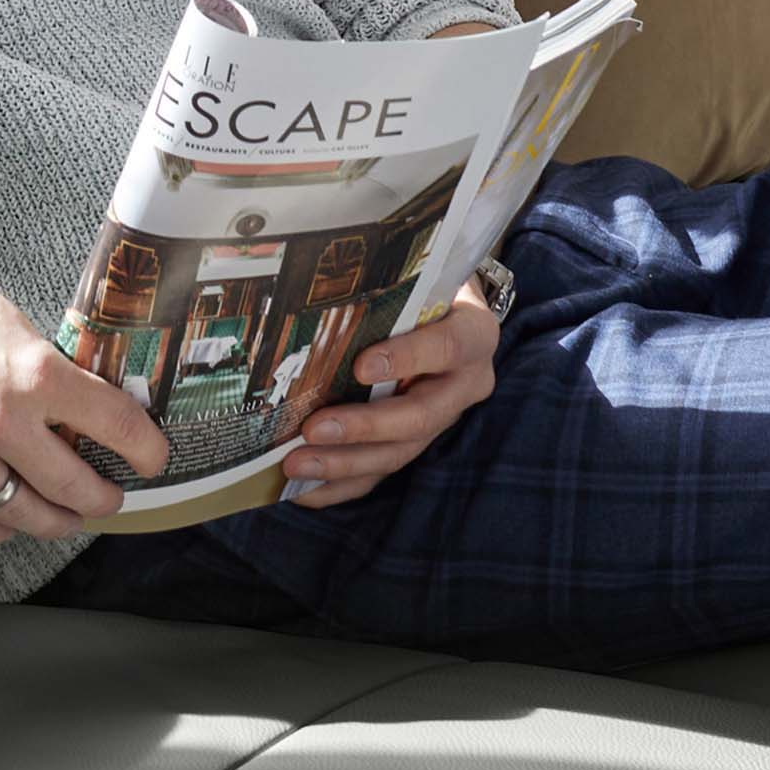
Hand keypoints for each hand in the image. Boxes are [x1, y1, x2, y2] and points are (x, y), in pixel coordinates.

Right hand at [0, 239, 171, 546]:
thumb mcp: (13, 321)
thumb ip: (48, 368)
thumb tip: (81, 403)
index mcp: (35, 373)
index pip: (117, 427)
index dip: (147, 451)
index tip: (154, 459)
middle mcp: (4, 421)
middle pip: (77, 489)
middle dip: (104, 499)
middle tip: (109, 497)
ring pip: (27, 517)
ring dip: (56, 522)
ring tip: (64, 516)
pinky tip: (7, 519)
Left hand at [282, 275, 498, 507]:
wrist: (447, 306)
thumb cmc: (423, 284)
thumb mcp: (419, 276)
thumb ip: (390, 284)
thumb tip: (324, 282)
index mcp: (473, 334)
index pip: (448, 347)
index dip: (408, 359)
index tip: (362, 367)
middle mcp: (466, 383)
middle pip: (420, 416)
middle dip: (363, 428)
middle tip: (312, 430)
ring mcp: (443, 417)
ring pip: (399, 452)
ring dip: (345, 464)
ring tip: (296, 465)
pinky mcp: (417, 441)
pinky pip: (383, 470)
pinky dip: (343, 485)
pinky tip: (305, 493)